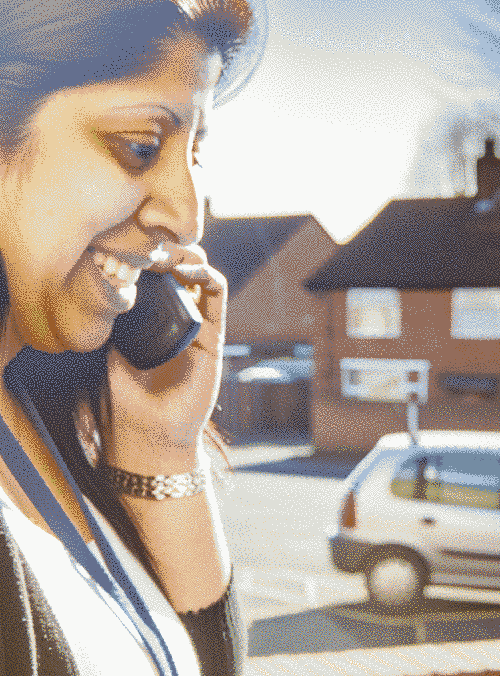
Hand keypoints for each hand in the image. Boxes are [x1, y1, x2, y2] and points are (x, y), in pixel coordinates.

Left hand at [103, 241, 226, 469]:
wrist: (152, 433)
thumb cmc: (128, 402)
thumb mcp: (110, 353)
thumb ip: (114, 325)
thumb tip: (106, 289)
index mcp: (153, 324)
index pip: (155, 280)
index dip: (146, 259)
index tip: (129, 246)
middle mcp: (177, 322)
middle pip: (178, 274)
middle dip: (168, 252)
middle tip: (151, 242)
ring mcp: (197, 328)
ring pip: (200, 279)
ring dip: (188, 258)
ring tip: (170, 251)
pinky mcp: (214, 338)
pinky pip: (218, 299)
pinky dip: (209, 277)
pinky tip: (191, 268)